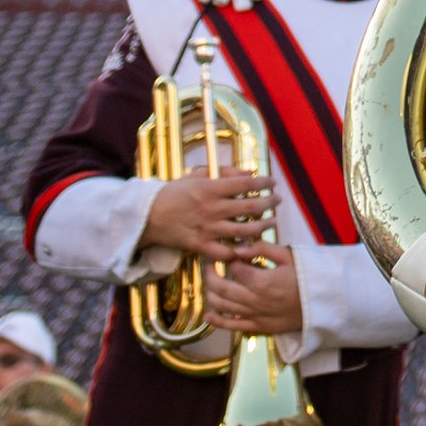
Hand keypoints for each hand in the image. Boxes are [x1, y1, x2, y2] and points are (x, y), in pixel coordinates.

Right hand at [141, 170, 275, 261]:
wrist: (148, 215)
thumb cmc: (175, 193)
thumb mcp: (197, 175)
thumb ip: (225, 173)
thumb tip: (250, 172)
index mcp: (210, 188)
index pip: (245, 184)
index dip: (263, 182)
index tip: (273, 182)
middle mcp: (211, 208)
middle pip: (249, 207)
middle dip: (269, 203)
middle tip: (278, 201)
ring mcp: (206, 229)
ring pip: (242, 230)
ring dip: (261, 226)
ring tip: (272, 221)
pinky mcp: (200, 245)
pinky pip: (224, 253)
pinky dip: (239, 251)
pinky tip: (249, 246)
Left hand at [203, 254, 304, 336]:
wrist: (323, 304)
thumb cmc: (307, 277)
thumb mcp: (289, 256)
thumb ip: (263, 248)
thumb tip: (240, 245)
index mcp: (261, 281)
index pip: (233, 266)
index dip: (226, 256)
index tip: (226, 249)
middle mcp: (253, 300)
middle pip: (220, 287)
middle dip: (211, 272)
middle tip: (210, 262)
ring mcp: (254, 316)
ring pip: (221, 306)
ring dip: (210, 293)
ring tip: (211, 281)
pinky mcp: (257, 327)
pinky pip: (231, 326)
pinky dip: (216, 321)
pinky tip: (209, 314)